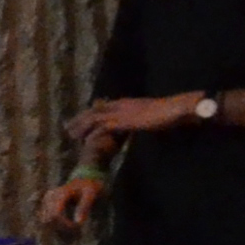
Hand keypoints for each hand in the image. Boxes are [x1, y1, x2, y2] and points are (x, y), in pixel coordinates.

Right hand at [39, 172, 108, 236]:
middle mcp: (49, 197)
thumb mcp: (91, 194)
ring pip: (46, 222)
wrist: (84, 179)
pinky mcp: (45, 205)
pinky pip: (46, 220)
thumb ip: (84, 207)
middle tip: (78, 232)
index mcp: (59, 193)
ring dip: (58, 229)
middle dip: (62, 229)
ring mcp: (46, 201)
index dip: (65, 224)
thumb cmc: (89, 186)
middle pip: (49, 220)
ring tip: (73, 231)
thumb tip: (79, 223)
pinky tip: (67, 227)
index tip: (78, 228)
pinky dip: (56, 227)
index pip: (56, 214)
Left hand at [66, 92, 200, 155]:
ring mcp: (121, 112)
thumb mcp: (151, 114)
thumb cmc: (169, 112)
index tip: (81, 119)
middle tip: (68, 127)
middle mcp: (121, 105)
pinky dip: (94, 134)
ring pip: (94, 118)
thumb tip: (139, 122)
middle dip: (80, 118)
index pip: (103, 106)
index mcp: (126, 102)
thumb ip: (141, 118)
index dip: (91, 113)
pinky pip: (103, 127)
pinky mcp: (124, 121)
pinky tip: (87, 141)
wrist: (176, 108)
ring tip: (71, 135)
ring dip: (81, 126)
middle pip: (94, 110)